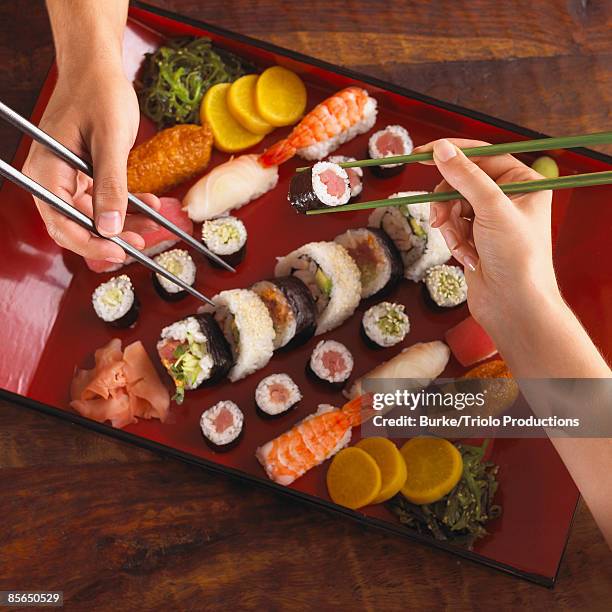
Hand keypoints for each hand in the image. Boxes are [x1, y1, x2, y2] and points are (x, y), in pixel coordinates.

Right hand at [22, 64, 159, 263]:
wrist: (100, 68)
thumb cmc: (99, 93)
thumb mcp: (110, 141)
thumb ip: (111, 185)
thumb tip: (110, 227)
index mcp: (46, 170)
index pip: (60, 222)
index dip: (89, 244)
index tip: (118, 252)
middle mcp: (53, 178)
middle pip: (76, 224)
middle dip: (110, 238)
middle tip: (140, 243)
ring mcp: (69, 176)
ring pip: (94, 215)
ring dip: (124, 223)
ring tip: (152, 225)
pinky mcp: (86, 173)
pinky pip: (105, 199)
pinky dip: (127, 205)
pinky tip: (151, 205)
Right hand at [412, 138, 560, 334]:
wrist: (514, 305)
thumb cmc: (517, 258)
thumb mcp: (491, 209)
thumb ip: (465, 177)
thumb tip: (441, 150)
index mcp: (524, 183)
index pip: (483, 154)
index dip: (453, 153)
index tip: (421, 153)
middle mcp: (509, 197)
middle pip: (462, 182)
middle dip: (448, 202)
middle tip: (440, 217)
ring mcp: (491, 219)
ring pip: (453, 206)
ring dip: (450, 226)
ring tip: (459, 245)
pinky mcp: (477, 238)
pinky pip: (453, 227)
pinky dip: (453, 240)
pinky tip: (466, 257)